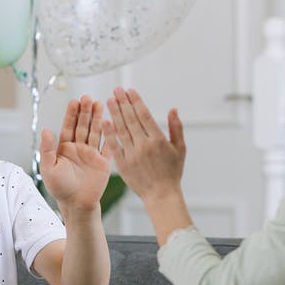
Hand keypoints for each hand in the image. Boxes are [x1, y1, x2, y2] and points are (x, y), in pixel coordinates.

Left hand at [40, 95, 111, 212]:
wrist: (77, 205)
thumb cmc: (60, 189)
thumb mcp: (49, 168)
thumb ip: (47, 149)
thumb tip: (46, 130)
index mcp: (65, 148)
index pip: (68, 127)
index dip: (71, 114)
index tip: (74, 101)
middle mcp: (79, 148)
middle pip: (83, 126)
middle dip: (85, 112)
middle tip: (88, 97)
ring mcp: (92, 154)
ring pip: (95, 132)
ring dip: (97, 118)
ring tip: (100, 103)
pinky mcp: (103, 162)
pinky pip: (108, 146)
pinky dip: (110, 135)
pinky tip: (112, 122)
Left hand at [103, 87, 185, 203]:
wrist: (162, 195)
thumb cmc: (172, 172)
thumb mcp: (180, 149)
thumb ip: (176, 128)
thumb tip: (173, 109)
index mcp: (158, 140)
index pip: (144, 115)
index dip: (136, 101)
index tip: (129, 90)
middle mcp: (144, 145)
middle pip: (131, 119)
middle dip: (123, 102)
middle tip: (116, 89)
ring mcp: (133, 154)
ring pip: (122, 129)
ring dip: (114, 113)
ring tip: (109, 100)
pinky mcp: (123, 164)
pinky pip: (115, 146)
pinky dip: (110, 134)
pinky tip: (105, 121)